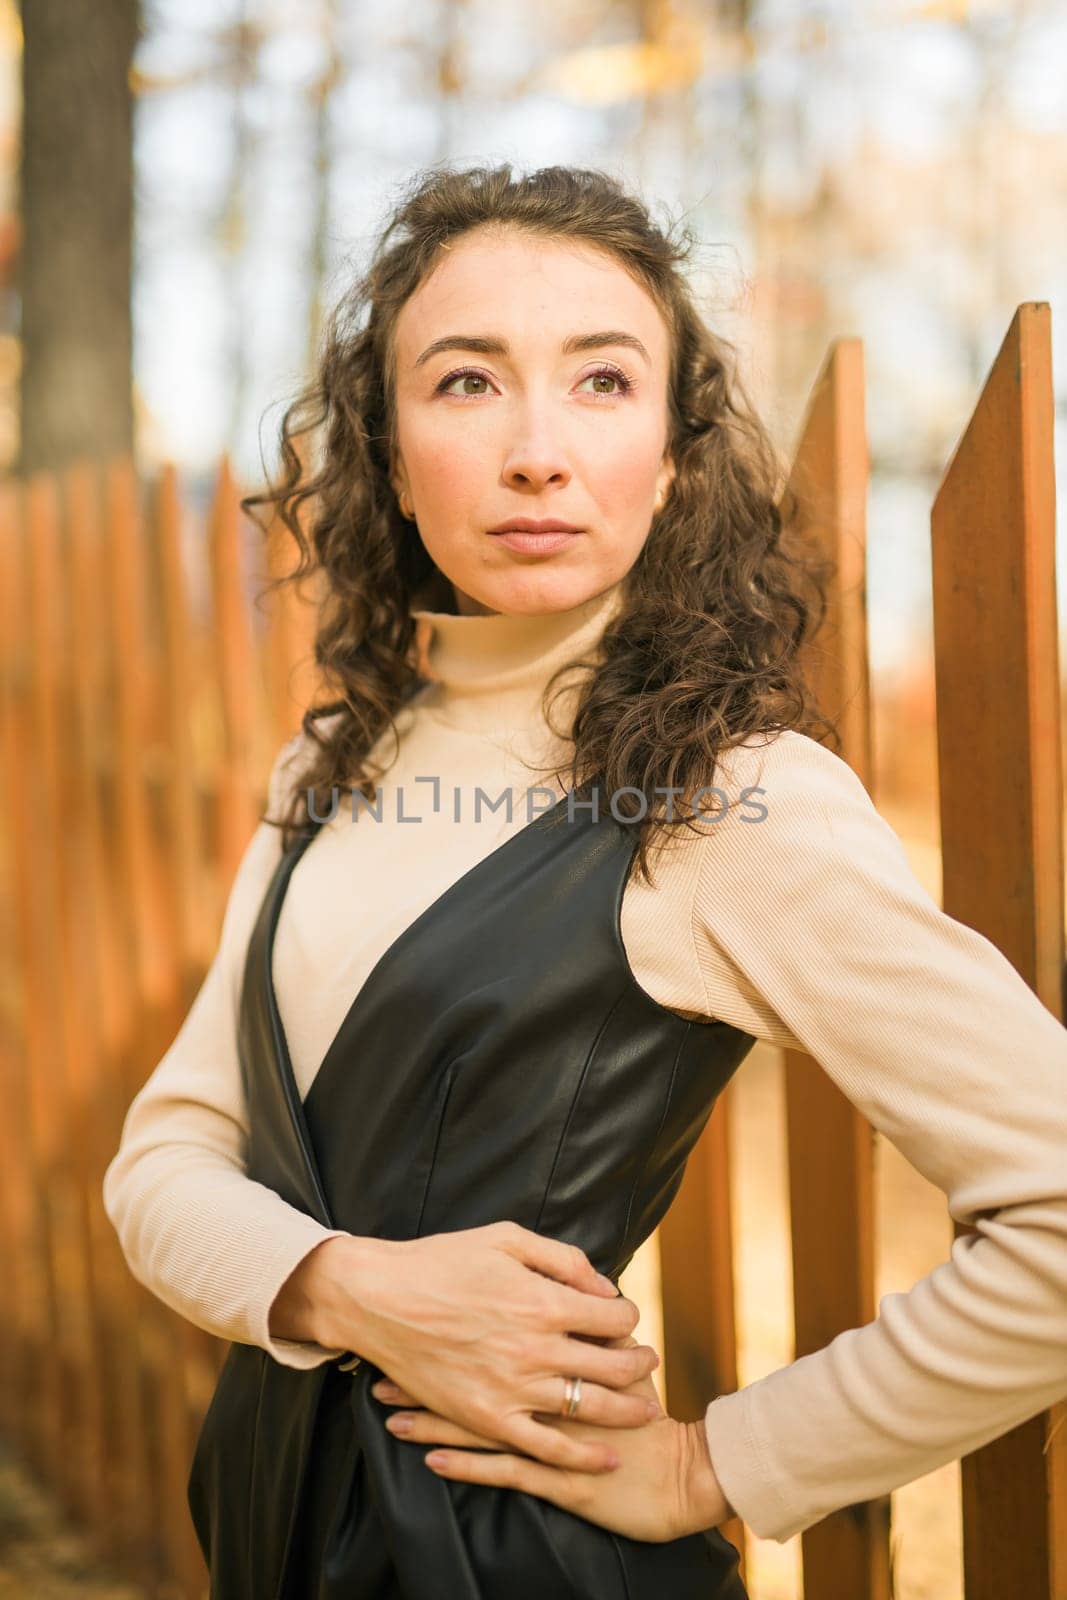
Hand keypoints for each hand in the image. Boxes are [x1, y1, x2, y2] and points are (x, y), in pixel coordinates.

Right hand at [293, 1220, 661, 1471]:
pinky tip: (607, 1460)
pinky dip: (583, 1459)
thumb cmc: (441, 1261)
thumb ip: (562, 1258)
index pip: (614, 1315)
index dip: (629, 1316)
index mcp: (543, 1301)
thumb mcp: (506, 1239)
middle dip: (640, 1364)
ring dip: (628, 1410)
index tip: (626, 1318)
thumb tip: (603, 1284)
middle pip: (613, 1365)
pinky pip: (547, 1450)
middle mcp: (536, 1348)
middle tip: (649, 1363)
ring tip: (647, 1409)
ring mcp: (513, 1388)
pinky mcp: (487, 1419)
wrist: (378, 1300)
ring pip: (590, 1409)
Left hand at [370, 1335, 733, 1543]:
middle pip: (477, 1366)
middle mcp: (551, 1386)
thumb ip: (594, 1314)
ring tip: (386, 1400)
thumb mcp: (624, 1350)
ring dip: (430, 1412)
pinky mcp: (552, 1476)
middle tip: (384, 1351)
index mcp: (566, 1346)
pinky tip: (427, 1454)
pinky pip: (497, 1465)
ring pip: (479, 1419)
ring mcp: (550, 1433)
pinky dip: (461, 1460)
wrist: (681, 1474)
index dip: (458, 1313)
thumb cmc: (651, 1411)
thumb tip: (571, 1285)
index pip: (507, 1323)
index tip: (418, 1304)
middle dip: (427, 1361)